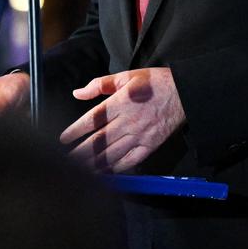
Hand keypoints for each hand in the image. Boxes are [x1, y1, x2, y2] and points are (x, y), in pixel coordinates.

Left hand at [60, 67, 184, 172]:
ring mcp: (140, 135)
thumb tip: (78, 93)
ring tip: (80, 169)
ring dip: (95, 163)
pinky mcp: (151, 145)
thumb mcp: (125, 76)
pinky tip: (106, 172)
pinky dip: (117, 168)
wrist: (184, 93)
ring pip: (113, 154)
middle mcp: (128, 121)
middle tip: (65, 160)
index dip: (75, 131)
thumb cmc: (154, 83)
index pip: (92, 120)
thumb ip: (99, 85)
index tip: (63, 139)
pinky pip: (131, 160)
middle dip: (80, 152)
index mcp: (120, 103)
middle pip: (99, 141)